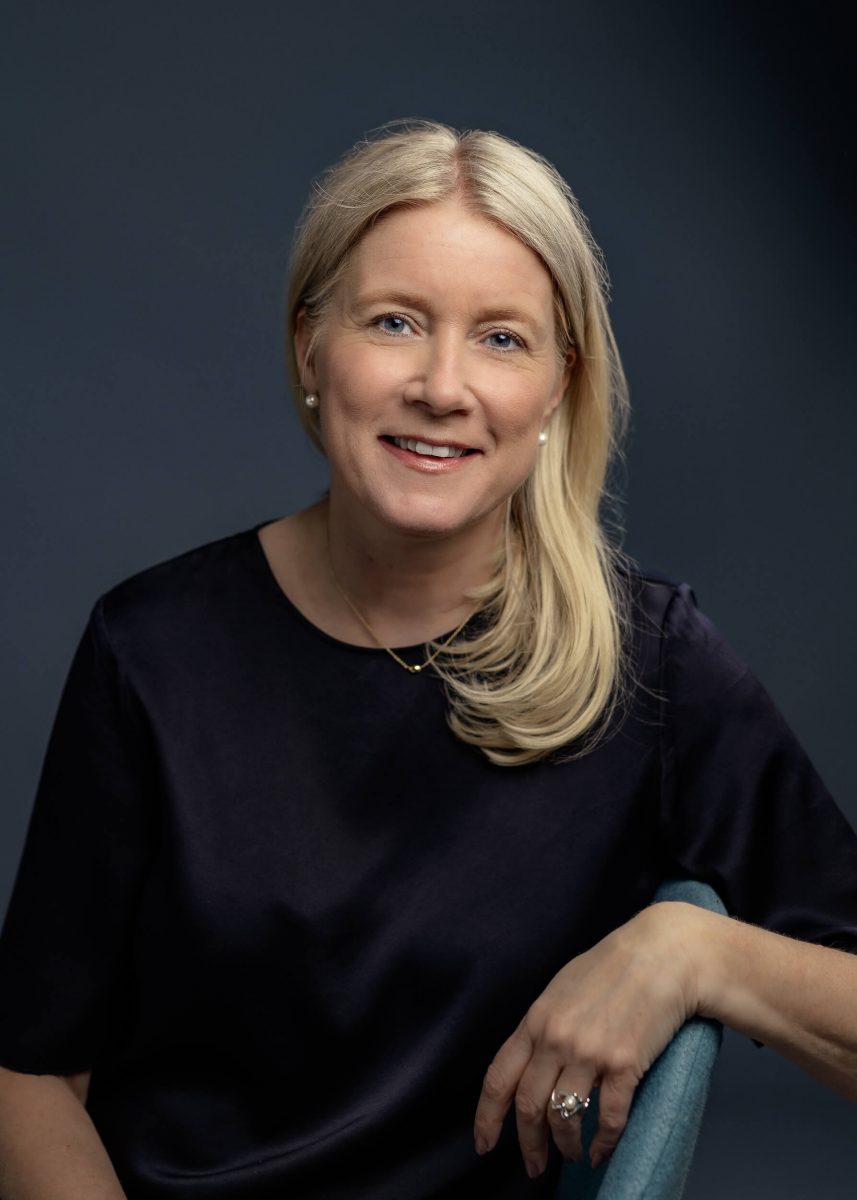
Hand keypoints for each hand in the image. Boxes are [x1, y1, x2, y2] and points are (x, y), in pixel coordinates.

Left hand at [473, 902, 699, 1176]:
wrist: (663, 954)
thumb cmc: (613, 967)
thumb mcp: (562, 988)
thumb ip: (543, 1025)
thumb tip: (532, 1062)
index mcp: (536, 1019)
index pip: (499, 1078)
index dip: (487, 1117)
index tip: (484, 1144)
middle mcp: (556, 1038)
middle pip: (527, 1106)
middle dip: (528, 1143)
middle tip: (533, 1165)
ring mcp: (589, 1052)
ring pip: (563, 1117)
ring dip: (565, 1146)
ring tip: (573, 1156)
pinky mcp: (624, 1064)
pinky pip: (607, 1118)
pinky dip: (603, 1143)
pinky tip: (602, 1150)